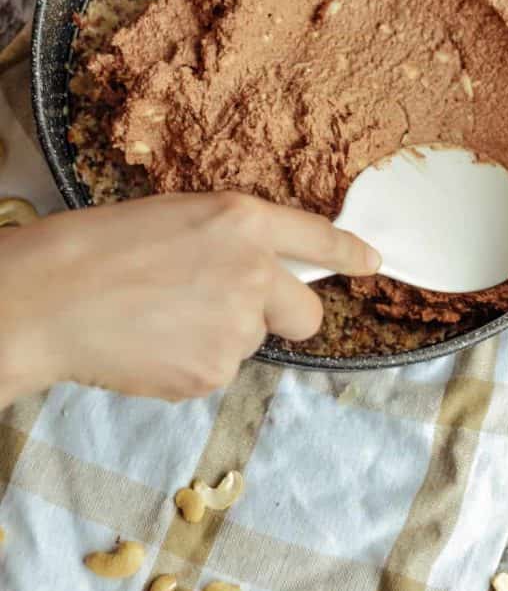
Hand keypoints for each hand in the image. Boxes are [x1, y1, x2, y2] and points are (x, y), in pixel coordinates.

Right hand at [0, 192, 379, 406]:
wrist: (53, 298)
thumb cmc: (102, 247)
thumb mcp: (180, 218)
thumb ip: (232, 241)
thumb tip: (262, 272)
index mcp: (243, 222)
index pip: (318, 238)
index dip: (350, 254)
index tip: (371, 264)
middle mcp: (255, 274)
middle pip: (309, 314)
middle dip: (286, 316)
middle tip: (237, 311)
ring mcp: (238, 328)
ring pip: (252, 342)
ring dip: (222, 336)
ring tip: (163, 319)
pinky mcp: (214, 373)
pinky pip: (218, 370)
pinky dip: (193, 363)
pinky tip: (153, 345)